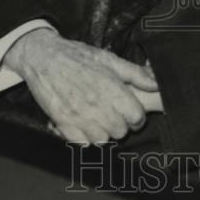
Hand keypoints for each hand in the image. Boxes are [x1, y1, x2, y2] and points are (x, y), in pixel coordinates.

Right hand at [4, 27, 160, 144]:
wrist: (42, 57)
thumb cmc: (77, 56)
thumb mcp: (108, 59)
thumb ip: (135, 73)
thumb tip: (156, 83)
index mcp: (111, 88)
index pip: (136, 117)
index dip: (136, 116)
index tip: (130, 111)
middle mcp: (96, 104)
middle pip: (121, 131)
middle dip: (120, 124)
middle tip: (112, 112)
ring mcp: (78, 116)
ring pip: (103, 140)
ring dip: (103, 132)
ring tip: (98, 118)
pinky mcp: (62, 123)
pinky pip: (82, 143)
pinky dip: (85, 137)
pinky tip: (83, 123)